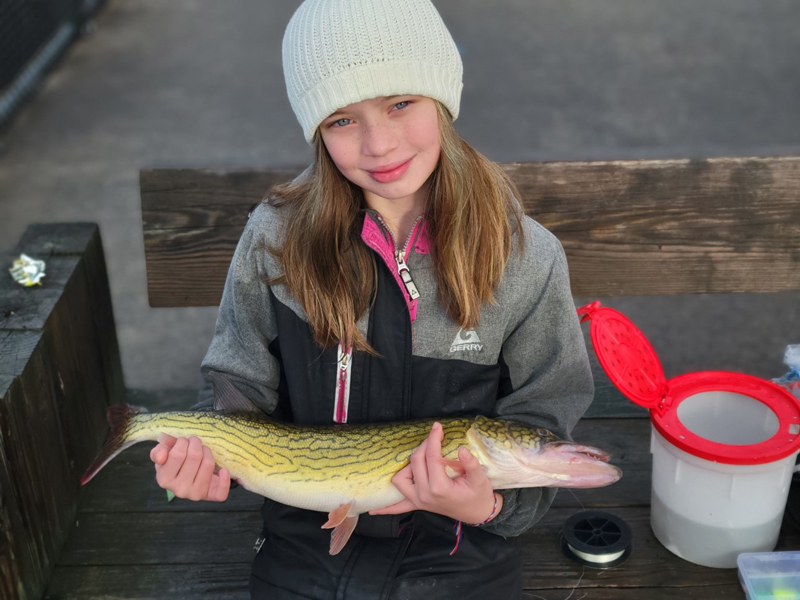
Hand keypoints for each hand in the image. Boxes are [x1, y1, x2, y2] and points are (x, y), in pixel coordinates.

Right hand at [150, 434, 229, 501]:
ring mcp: (195, 494)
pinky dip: (225, 480)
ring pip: (208, 465)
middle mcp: (179, 490)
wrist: (185, 478)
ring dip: (208, 452)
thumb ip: (157, 452)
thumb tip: (162, 455)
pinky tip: (223, 470)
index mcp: (164, 479)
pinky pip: (221, 493)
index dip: (183, 442)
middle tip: (195, 442)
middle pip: (195, 457)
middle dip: (196, 444)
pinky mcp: (210, 496)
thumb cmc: (173, 464)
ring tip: (203, 450)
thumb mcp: (162, 457)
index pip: (178, 454)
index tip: (183, 441)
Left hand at [369, 422, 501, 523]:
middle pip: (415, 462)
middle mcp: (424, 495)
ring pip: (400, 479)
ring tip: (422, 456)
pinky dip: (385, 508)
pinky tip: (372, 511)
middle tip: (435, 437)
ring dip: (408, 465)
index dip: (434, 439)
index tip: (437, 426)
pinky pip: (397, 507)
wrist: (478, 513)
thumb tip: (461, 450)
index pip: (431, 457)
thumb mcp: (480, 479)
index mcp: (439, 488)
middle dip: (424, 445)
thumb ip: (471, 465)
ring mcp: (418, 501)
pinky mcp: (417, 505)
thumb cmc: (479, 495)